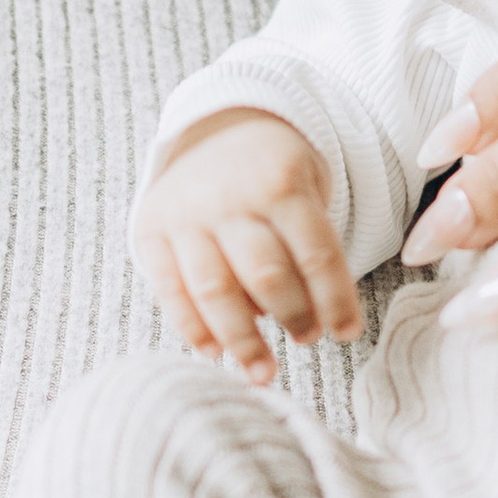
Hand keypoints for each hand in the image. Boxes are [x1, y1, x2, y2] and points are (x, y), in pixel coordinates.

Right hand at [132, 111, 360, 382]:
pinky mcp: (150, 229)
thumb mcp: (308, 184)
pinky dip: (192, 326)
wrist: (217, 126)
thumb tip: (303, 318)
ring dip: (242, 339)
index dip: (336, 301)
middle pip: (266, 276)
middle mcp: (230, 198)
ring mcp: (186, 214)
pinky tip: (214, 351)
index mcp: (281, 182)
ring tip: (263, 371)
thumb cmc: (276, 171)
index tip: (348, 333)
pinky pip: (169, 288)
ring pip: (214, 290)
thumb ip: (308, 243)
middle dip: (293, 317)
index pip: (315, 254)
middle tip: (308, 339)